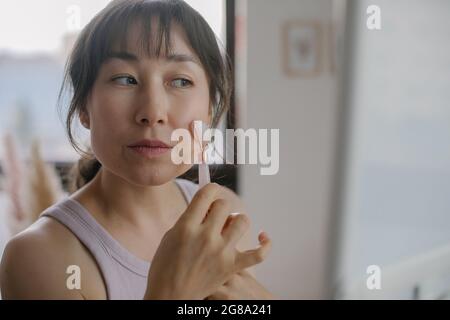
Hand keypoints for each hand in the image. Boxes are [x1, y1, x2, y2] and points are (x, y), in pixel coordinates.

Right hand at [144, 183, 270, 299]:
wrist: (170, 296)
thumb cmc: (166, 266)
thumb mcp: (171, 236)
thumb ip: (190, 218)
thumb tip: (208, 203)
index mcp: (186, 226)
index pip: (207, 193)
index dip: (211, 189)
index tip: (211, 193)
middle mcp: (206, 237)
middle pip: (224, 205)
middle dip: (219, 207)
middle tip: (213, 216)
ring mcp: (221, 252)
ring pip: (242, 221)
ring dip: (236, 221)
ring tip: (228, 228)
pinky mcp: (232, 267)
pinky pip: (258, 253)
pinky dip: (265, 245)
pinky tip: (263, 237)